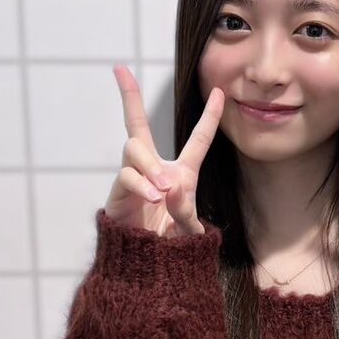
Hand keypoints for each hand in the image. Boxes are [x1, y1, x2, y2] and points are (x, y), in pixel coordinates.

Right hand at [103, 65, 223, 236]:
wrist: (148, 268)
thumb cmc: (171, 246)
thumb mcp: (188, 228)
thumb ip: (185, 211)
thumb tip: (170, 188)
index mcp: (182, 173)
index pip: (198, 140)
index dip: (209, 117)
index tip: (220, 92)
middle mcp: (154, 169)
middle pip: (136, 124)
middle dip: (129, 95)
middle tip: (120, 71)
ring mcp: (133, 178)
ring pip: (133, 148)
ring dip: (150, 166)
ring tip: (162, 192)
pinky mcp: (117, 193)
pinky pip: (126, 175)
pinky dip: (141, 185)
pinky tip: (153, 198)